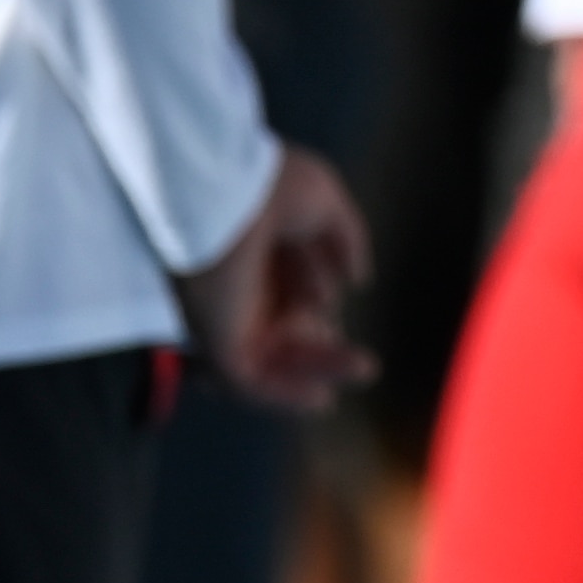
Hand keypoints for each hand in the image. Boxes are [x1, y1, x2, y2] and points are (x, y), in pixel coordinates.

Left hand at [173, 146, 373, 410]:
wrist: (224, 187)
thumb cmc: (266, 185)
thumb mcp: (323, 203)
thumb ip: (344, 239)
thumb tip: (358, 281)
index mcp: (256, 253)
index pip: (289, 293)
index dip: (319, 305)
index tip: (341, 306)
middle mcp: (237, 289)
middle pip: (284, 331)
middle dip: (324, 348)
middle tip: (365, 361)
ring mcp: (226, 317)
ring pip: (274, 360)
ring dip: (316, 371)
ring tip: (364, 368)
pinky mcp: (217, 339)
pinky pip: (249, 382)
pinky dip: (283, 394)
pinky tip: (321, 398)